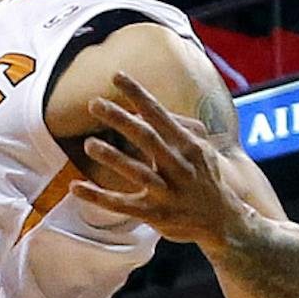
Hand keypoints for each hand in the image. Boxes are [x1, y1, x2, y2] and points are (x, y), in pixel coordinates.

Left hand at [75, 77, 233, 248]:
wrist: (223, 221)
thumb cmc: (206, 177)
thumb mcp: (203, 148)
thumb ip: (177, 126)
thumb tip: (142, 109)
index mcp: (190, 146)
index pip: (160, 115)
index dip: (138, 94)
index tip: (117, 75)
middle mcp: (179, 167)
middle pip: (147, 138)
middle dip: (120, 119)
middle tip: (94, 103)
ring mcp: (167, 193)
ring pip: (137, 172)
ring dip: (112, 157)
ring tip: (89, 144)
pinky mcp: (155, 215)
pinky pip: (121, 205)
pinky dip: (98, 197)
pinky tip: (75, 187)